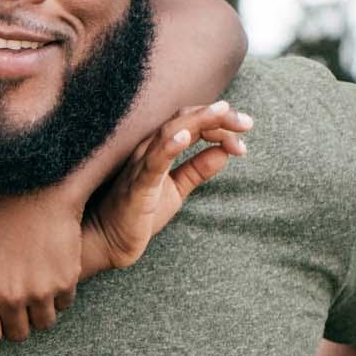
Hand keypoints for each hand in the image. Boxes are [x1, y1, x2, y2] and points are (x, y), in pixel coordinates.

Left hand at [0, 189, 84, 344]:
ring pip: (43, 322)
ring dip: (41, 311)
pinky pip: (64, 304)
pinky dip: (60, 295)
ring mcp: (38, 291)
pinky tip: (51, 273)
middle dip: (19, 322)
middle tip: (20, 303)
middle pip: (18, 334)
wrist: (38, 192)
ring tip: (35, 288)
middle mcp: (7, 295)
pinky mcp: (64, 282)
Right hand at [83, 100, 251, 273]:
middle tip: (247, 122)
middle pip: (183, 120)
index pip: (190, 124)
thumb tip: (224, 151)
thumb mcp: (176, 189)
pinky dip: (169, 146)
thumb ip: (197, 169)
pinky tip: (186, 137)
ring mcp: (140, 166)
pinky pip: (153, 163)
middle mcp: (147, 150)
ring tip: (224, 112)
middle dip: (217, 116)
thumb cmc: (137, 214)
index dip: (219, 124)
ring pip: (170, 132)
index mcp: (158, 150)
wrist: (107, 243)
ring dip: (199, 120)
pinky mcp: (136, 187)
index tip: (244, 134)